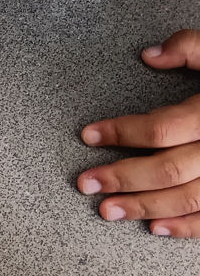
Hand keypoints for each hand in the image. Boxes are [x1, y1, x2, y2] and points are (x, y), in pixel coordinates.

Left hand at [78, 30, 199, 237]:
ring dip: (145, 206)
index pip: (161, 127)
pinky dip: (187, 227)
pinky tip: (156, 227)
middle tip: (87, 182)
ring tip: (109, 210)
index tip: (89, 135)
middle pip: (169, 169)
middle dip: (122, 177)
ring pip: (189, 198)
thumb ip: (191, 48)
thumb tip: (150, 55)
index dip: (121, 132)